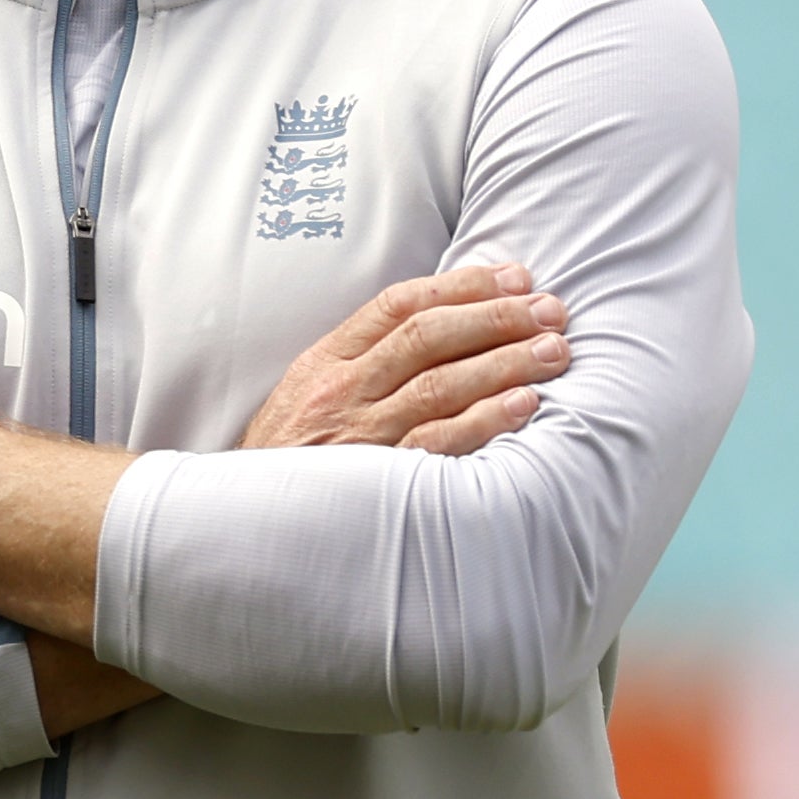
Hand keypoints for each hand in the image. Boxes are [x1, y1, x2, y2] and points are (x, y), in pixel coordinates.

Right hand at [240, 262, 568, 454]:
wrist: (243, 521)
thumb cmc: (290, 457)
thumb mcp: (307, 394)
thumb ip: (362, 361)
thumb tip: (441, 324)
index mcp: (326, 362)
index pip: (398, 305)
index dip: (461, 285)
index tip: (513, 278)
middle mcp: (343, 391)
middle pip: (427, 336)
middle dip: (496, 316)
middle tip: (550, 309)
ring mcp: (360, 433)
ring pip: (440, 383)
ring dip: (506, 361)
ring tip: (555, 349)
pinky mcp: (377, 477)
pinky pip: (438, 442)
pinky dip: (485, 420)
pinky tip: (525, 404)